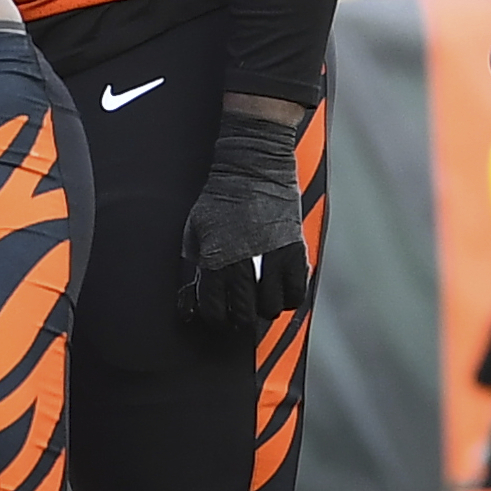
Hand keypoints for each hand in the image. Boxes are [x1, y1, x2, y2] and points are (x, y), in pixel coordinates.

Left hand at [174, 109, 311, 340]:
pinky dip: (289, 298)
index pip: (214, 310)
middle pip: (244, 316)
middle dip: (239, 321)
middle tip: (240, 313)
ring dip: (264, 309)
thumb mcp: (194, 230)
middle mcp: (243, 265)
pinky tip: (280, 290)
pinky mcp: (294, 252)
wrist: (253, 170)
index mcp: (215, 261)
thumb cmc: (220, 198)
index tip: (217, 314)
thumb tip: (194, 292)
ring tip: (260, 299)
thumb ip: (195, 262)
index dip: (215, 318)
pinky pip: (296, 293)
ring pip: (271, 309)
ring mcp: (271, 260)